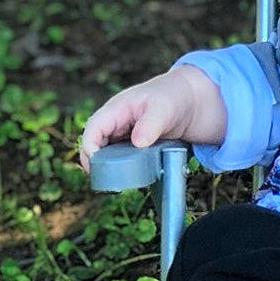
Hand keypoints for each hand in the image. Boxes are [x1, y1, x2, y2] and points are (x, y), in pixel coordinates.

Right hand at [78, 64, 226, 168]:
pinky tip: (135, 178)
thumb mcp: (165, 108)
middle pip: (95, 144)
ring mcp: (124, 135)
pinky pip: (123, 160)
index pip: (94, 127)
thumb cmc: (174, 98)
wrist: (190, 101)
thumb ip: (151, 124)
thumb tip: (137, 143)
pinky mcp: (133, 147)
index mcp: (117, 109)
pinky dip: (125, 169)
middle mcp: (116, 123)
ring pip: (107, 155)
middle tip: (108, 181)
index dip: (89, 146)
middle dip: (97, 163)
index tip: (96, 164)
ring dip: (111, 169)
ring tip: (122, 183)